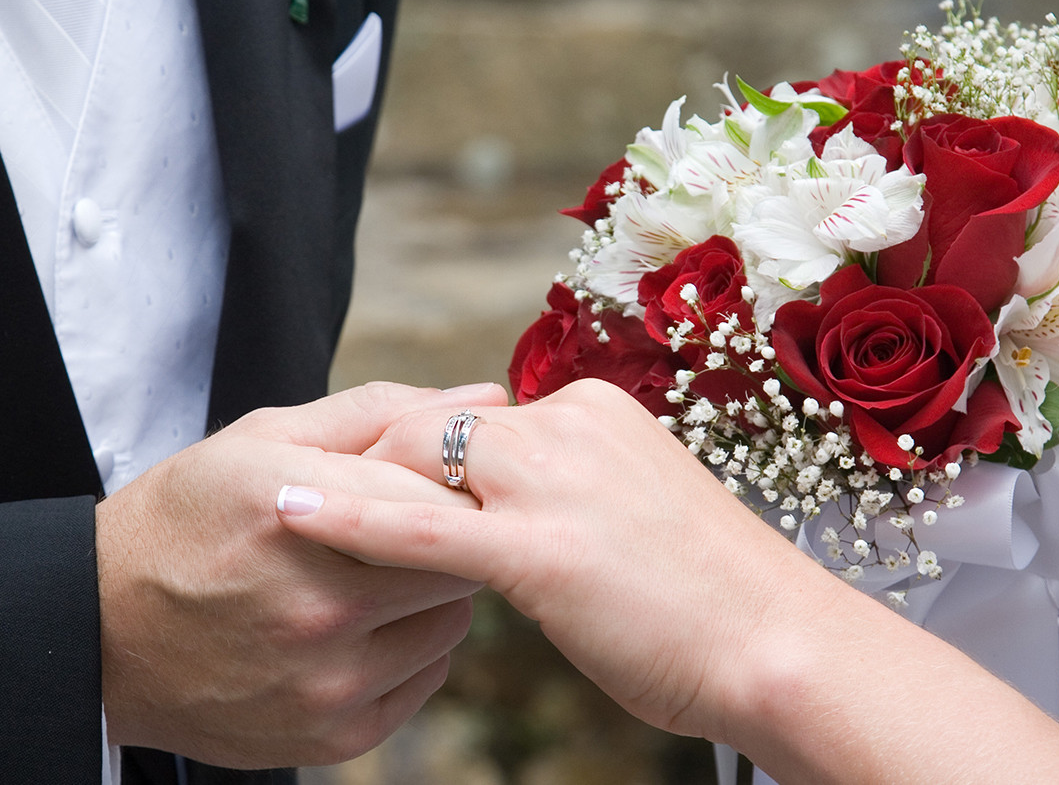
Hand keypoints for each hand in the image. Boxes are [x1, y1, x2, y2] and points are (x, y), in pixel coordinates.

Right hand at [96, 381, 502, 766]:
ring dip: (431, 593)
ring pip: (452, 621)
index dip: (458, 482)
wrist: (102, 633)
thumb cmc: (186, 521)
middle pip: (458, 560)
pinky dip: (409, 647)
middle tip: (408, 522)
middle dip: (447, 534)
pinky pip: (426, 678)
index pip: (444, 495)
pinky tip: (359, 625)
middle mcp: (318, 604)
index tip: (444, 477)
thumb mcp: (262, 440)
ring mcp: (327, 679)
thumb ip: (380, 412)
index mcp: (297, 511)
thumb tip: (484, 399)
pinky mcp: (334, 733)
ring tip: (373, 574)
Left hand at [276, 378, 805, 741]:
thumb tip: (522, 511)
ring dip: (348, 482)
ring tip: (277, 502)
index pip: (476, 414)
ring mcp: (555, 483)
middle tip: (309, 488)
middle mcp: (572, 427)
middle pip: (433, 422)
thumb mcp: (640, 516)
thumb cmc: (717, 602)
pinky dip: (347, 520)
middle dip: (368, 458)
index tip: (372, 473)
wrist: (781, 646)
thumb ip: (578, 493)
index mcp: (599, 412)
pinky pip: (418, 528)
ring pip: (416, 460)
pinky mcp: (538, 549)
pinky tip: (292, 516)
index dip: (414, 449)